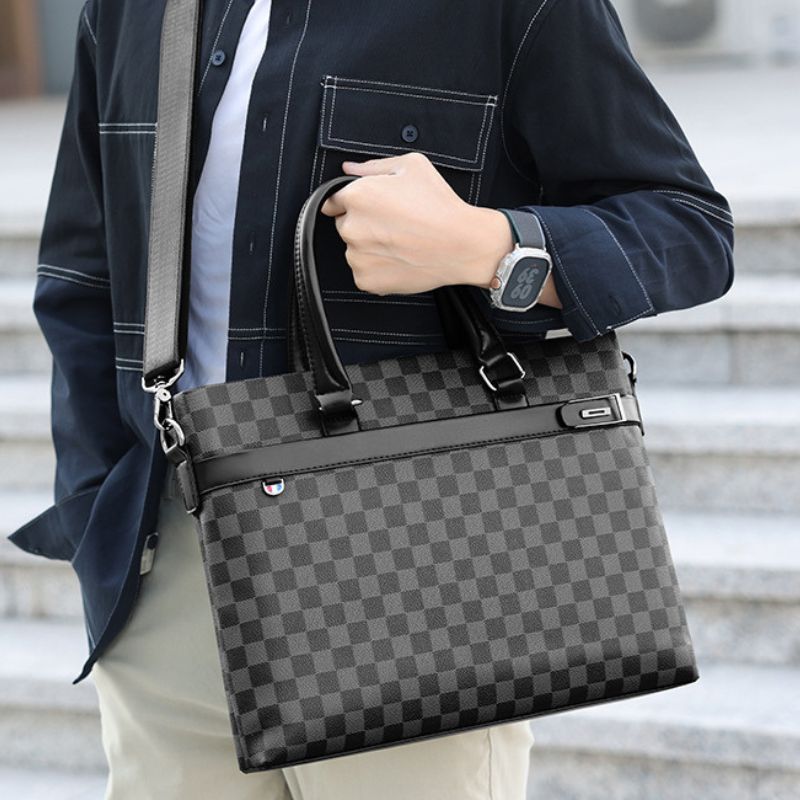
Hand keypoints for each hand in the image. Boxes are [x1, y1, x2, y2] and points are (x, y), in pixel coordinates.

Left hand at [319, 152, 559, 306]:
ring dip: (369, 247)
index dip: (352, 203)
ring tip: (400, 243)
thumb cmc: (440, 205)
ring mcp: (357, 257)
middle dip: (363, 224)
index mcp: (357, 196)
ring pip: (354, 250)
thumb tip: (349, 168)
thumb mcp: (411, 167)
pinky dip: (377, 268)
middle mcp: (351, 228)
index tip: (370, 209)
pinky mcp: (366, 280)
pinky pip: (364, 272)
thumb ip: (373, 166)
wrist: (462, 246)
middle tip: (394, 224)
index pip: (332, 200)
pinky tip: (399, 258)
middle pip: (344, 225)